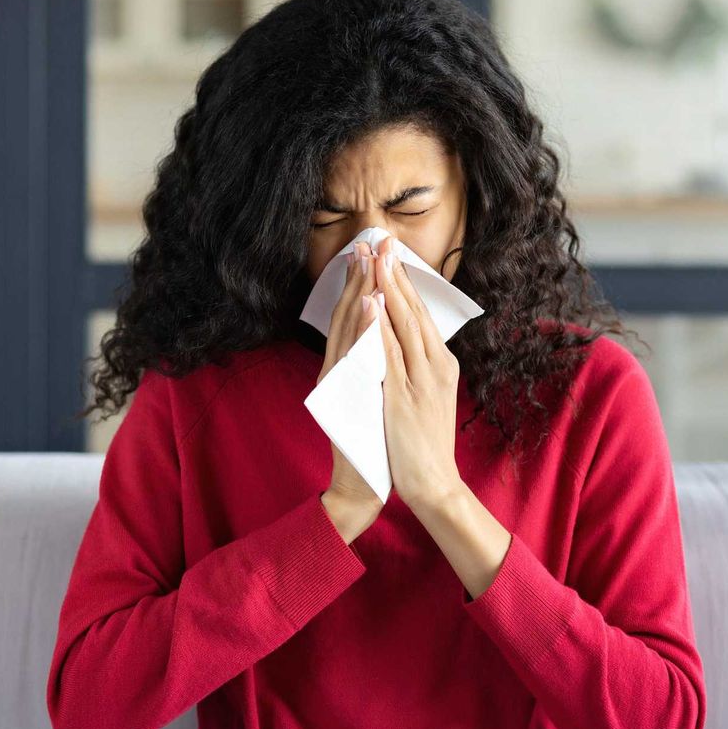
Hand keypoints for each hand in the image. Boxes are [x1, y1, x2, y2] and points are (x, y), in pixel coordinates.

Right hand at [319, 239, 385, 513]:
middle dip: (361, 279)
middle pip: (353, 317)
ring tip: (365, 262)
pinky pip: (355, 356)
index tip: (372, 253)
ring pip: (352, 330)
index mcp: (352, 367)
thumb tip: (384, 336)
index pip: (359, 317)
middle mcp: (343, 370)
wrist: (362, 485)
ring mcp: (343, 383)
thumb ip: (374, 365)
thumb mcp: (375, 395)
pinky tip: (366, 307)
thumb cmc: (373, 443)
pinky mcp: (346, 398)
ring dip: (359, 294)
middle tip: (367, 243)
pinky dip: (361, 329)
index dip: (365, 284)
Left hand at [372, 235, 463, 509]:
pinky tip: (371, 304)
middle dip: (393, 273)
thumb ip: (416, 368)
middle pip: (410, 311)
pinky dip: (380, 327)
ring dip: (385, 288)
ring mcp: (420, 381)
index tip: (388, 253)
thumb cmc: (424, 445)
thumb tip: (401, 340)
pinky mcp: (403, 397)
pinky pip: (389, 355)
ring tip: (374, 258)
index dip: (402, 281)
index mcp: (440, 364)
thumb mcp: (427, 397)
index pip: (418, 313)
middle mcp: (434, 366)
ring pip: (401, 325)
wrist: (435, 485)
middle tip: (380, 239)